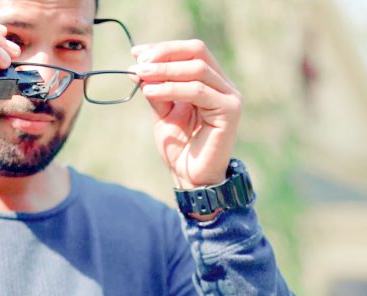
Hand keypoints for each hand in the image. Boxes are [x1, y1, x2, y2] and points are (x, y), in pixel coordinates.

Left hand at [129, 40, 241, 188]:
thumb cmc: (179, 146)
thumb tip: (137, 67)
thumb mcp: (162, 111)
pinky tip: (150, 92)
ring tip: (140, 76)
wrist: (190, 177)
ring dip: (164, 70)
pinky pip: (198, 91)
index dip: (163, 48)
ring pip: (197, 69)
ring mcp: (229, 97)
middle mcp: (223, 85)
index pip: (191, 51)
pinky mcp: (230, 111)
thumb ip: (155, 88)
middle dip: (165, 54)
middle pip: (197, 51)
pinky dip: (171, 88)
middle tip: (138, 64)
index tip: (136, 53)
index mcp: (210, 81)